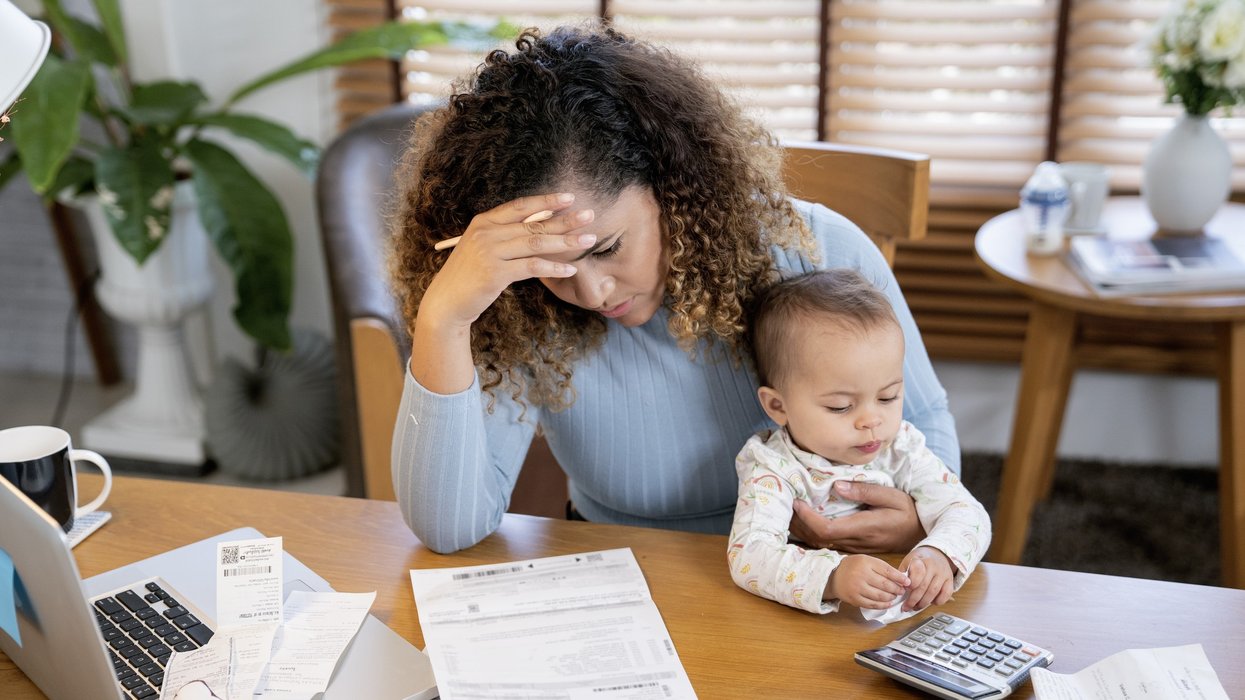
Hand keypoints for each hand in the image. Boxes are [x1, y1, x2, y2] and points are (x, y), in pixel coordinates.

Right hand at [418, 193, 595, 329]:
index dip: (546, 200)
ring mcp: (489, 252)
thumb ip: (505, 236)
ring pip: (536, 243)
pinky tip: (570, 268)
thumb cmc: (469, 276)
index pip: (520, 206)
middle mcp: (486, 232)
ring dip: (565, 242)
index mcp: (484, 222)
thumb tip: (541, 225)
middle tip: (589, 216)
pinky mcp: (495, 273)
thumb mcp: (483, 248)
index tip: (569, 198)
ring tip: (588, 240)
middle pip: (534, 224)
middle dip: (565, 220)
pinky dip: (553, 267)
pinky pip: (532, 267)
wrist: (446, 302)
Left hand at [790, 482, 922, 553]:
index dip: (807, 519)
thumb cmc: (908, 512)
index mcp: (864, 528)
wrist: (921, 534)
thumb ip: (865, 491)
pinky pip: (828, 544)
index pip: (827, 530)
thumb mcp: (892, 496)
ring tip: (792, 511)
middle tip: (786, 504)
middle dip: (799, 524)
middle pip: (818, 539)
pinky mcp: (854, 548)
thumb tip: (837, 486)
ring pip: (821, 544)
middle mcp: (856, 542)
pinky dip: (812, 533)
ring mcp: (854, 548)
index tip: (797, 502)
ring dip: (803, 530)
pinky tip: (805, 522)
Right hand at [825, 555, 909, 608]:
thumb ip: (882, 568)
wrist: (833, 576)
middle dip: (897, 589)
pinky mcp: (855, 599)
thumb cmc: (853, 567)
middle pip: (885, 584)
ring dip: (891, 597)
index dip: (900, 578)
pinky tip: (887, 603)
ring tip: (894, 596)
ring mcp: (857, 588)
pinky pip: (872, 604)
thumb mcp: (866, 561)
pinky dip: (883, 605)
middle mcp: (860, 575)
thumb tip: (901, 578)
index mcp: (865, 562)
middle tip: (902, 590)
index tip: (907, 582)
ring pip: (880, 596)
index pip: (887, 571)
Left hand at [898, 546, 954, 611]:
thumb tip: (897, 589)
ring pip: (933, 592)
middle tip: (906, 607)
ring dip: (923, 603)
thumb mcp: (908, 562)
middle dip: (913, 599)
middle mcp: (933, 565)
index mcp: (920, 559)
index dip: (911, 583)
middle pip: (924, 585)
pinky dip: (938, 601)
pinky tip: (930, 602)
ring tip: (915, 607)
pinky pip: (946, 594)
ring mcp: (943, 573)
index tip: (904, 591)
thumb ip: (903, 574)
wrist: (936, 554)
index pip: (918, 571)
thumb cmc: (919, 561)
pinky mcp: (950, 580)